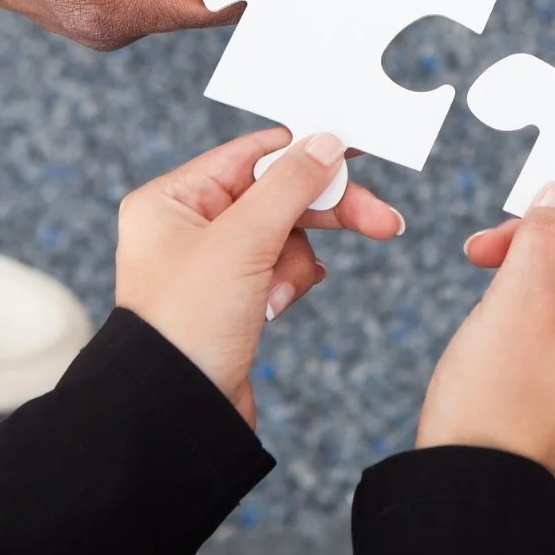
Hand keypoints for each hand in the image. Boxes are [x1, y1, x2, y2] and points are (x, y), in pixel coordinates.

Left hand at [116, 129, 403, 421]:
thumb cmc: (189, 324)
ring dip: (295, 263)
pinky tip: (277, 305)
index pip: (251, 154)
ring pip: (285, 235)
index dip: (305, 150)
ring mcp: (210, 263)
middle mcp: (187, 225)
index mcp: (172, 200)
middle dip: (325, 212)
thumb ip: (289, 185)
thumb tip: (326, 142)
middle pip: (277, 195)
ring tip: (277, 295)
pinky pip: (279, 269)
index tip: (355, 148)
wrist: (177, 412)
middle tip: (382, 220)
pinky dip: (288, 283)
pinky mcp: (232, 297)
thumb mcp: (243, 242)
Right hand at [417, 184, 554, 474]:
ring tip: (482, 266)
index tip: (536, 208)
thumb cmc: (499, 395)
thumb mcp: (519, 294)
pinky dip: (527, 301)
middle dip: (544, 242)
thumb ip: (545, 234)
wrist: (469, 481)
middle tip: (491, 242)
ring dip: (529, 268)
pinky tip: (492, 302)